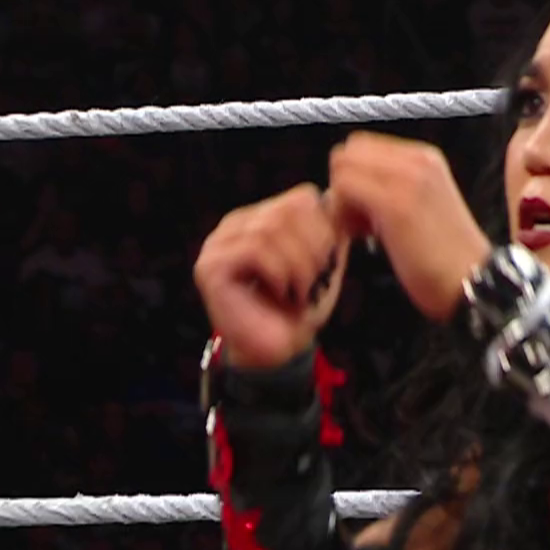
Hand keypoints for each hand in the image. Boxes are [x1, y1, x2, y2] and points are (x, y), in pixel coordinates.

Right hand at [194, 183, 349, 368]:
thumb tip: (339, 200)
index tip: (326, 264)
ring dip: (298, 266)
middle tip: (314, 280)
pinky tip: (281, 293)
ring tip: (299, 290)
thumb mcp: (324, 263)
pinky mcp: (210, 267)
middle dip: (314, 248)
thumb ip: (330, 230)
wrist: (277, 351)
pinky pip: (255, 250)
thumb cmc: (299, 309)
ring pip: (271, 229)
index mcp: (261, 216)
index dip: (325, 230)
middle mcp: (236, 224)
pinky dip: (279, 274)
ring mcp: (218, 243)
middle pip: (288, 210)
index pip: (303, 198)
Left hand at [325, 132, 491, 321]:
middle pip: (349, 151)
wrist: (474, 282)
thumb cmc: (445, 258)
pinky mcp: (396, 203)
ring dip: (341, 199)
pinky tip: (362, 237)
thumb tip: (348, 189)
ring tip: (361, 230)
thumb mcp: (422, 206)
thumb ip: (392, 187)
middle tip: (357, 220)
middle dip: (343, 183)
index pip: (363, 146)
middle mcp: (418, 159)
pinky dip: (342, 213)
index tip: (364, 211)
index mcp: (425, 158)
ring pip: (343, 166)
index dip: (354, 177)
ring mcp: (407, 178)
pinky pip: (344, 187)